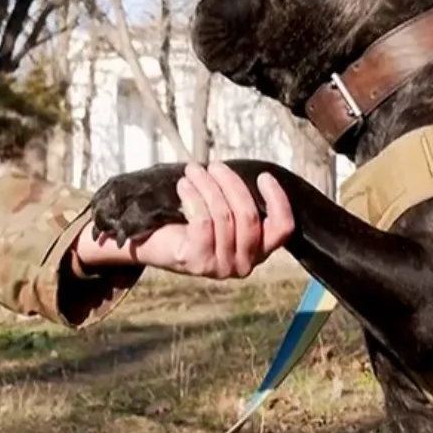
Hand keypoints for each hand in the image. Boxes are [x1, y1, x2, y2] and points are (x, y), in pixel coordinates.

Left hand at [77, 162, 293, 278]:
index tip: (264, 176)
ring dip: (207, 186)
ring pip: (224, 215)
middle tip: (213, 165)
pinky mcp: (197, 262)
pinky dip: (194, 197)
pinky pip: (203, 222)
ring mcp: (221, 267)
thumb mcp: (222, 213)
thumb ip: (239, 202)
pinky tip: (184, 185)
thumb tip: (247, 173)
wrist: (149, 243)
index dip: (278, 200)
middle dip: (231, 184)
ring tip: (192, 171)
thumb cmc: (189, 222)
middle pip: (248, 216)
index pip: (283, 229)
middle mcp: (244, 264)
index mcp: (258, 252)